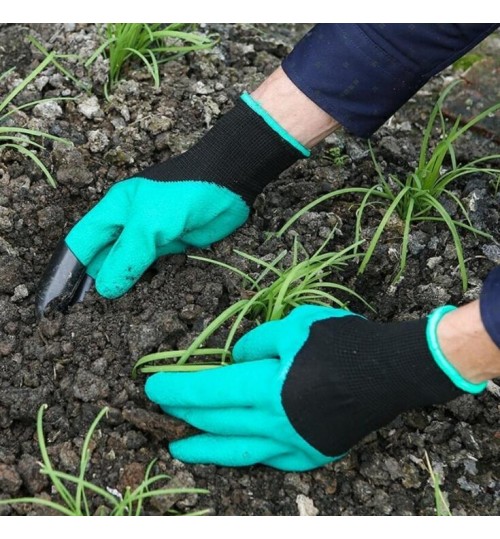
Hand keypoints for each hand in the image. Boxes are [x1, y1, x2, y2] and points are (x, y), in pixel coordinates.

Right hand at [35, 93, 304, 314]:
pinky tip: (139, 301)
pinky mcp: (172, 247)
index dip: (68, 270)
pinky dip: (145, 283)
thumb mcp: (149, 224)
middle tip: (84, 316)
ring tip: (108, 316)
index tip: (60, 300)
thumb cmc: (183, 195)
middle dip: (94, 282)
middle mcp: (128, 225)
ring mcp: (150, 237)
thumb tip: (104, 289)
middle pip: (103, 258)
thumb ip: (127, 256)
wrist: (229, 183)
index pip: (81, 244)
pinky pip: (152, 268)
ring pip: (127, 266)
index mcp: (113, 211)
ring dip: (121, 286)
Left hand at [145, 305, 484, 470]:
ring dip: (205, 448)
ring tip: (179, 449)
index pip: (209, 390)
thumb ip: (258, 342)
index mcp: (267, 387)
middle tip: (162, 409)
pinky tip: (236, 450)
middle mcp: (275, 423)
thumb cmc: (343, 342)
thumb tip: (238, 359)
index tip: (153, 387)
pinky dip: (248, 454)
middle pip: (218, 420)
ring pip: (238, 450)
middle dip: (185, 413)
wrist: (392, 370)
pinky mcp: (312, 453)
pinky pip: (271, 458)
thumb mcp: (295, 325)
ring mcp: (294, 444)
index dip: (178, 388)